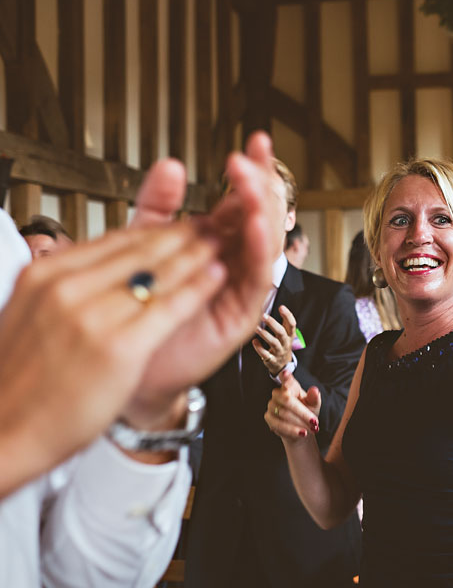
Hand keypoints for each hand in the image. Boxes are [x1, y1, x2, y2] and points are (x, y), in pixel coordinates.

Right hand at [0, 222, 226, 495]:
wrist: (2, 435)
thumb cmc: (20, 384)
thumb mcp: (29, 316)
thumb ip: (61, 288)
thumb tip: (91, 270)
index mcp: (45, 276)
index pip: (114, 240)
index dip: (155, 231)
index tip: (180, 223)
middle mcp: (67, 289)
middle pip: (140, 250)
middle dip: (183, 235)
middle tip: (212, 224)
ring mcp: (93, 317)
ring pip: (159, 273)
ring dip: (198, 253)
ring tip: (223, 241)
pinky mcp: (119, 347)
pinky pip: (170, 307)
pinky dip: (198, 287)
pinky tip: (218, 277)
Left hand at [125, 132, 280, 425]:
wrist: (127, 364)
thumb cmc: (140, 308)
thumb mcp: (145, 243)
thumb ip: (159, 206)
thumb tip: (171, 163)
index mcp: (217, 241)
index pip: (243, 199)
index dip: (252, 170)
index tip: (257, 141)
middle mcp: (235, 260)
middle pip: (261, 215)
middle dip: (259, 184)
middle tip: (247, 160)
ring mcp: (242, 286)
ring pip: (265, 243)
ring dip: (262, 211)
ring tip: (252, 185)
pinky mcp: (242, 314)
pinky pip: (258, 278)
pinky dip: (260, 250)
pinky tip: (256, 226)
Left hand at [252, 305, 296, 374]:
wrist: (283, 364)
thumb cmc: (282, 344)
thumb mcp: (286, 334)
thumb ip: (283, 322)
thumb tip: (276, 306)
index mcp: (290, 335)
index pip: (292, 324)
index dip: (287, 315)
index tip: (281, 307)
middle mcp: (286, 343)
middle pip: (281, 332)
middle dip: (272, 323)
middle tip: (263, 315)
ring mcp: (279, 352)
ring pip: (274, 343)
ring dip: (265, 334)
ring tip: (256, 328)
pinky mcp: (272, 360)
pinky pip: (265, 354)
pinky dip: (259, 348)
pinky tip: (254, 341)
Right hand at [265, 370, 320, 441]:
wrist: (301, 429)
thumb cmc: (308, 412)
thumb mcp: (314, 405)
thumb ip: (314, 398)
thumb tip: (315, 390)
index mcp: (291, 386)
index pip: (287, 380)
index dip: (285, 377)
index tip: (286, 374)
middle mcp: (278, 393)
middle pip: (287, 399)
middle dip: (302, 412)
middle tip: (314, 421)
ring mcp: (272, 405)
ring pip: (283, 413)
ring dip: (299, 422)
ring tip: (311, 429)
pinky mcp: (268, 417)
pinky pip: (279, 424)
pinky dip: (292, 430)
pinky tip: (301, 433)